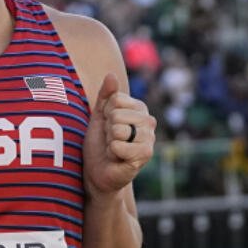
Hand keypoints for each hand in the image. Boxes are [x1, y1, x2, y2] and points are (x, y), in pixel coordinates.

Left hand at [83, 74, 154, 198]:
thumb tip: (111, 74)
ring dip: (110, 141)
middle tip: (111, 140)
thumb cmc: (99, 144)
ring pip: (117, 129)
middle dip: (107, 129)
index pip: (115, 99)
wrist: (98, 173)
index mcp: (139, 109)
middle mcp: (148, 121)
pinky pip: (119, 145)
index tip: (107, 125)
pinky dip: (112, 152)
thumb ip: (105, 95)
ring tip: (114, 148)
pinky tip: (117, 158)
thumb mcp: (98, 116)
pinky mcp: (145, 155)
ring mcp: (149, 138)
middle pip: (116, 114)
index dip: (105, 113)